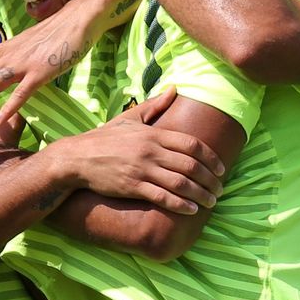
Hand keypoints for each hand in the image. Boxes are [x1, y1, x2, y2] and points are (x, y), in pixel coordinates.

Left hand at [0, 4, 93, 130]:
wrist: (80, 18)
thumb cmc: (59, 32)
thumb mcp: (30, 43)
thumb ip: (16, 56)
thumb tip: (9, 69)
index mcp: (5, 47)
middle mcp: (9, 54)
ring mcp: (24, 62)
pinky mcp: (41, 71)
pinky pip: (20, 91)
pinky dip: (7, 107)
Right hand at [43, 89, 223, 215]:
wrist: (77, 158)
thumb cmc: (105, 139)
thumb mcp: (129, 119)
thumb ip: (154, 106)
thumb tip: (174, 89)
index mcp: (153, 134)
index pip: (191, 144)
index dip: (211, 158)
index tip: (221, 168)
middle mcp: (151, 151)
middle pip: (190, 165)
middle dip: (210, 179)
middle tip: (220, 189)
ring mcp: (142, 170)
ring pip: (180, 183)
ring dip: (200, 194)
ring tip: (211, 201)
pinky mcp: (132, 187)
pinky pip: (162, 197)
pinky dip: (180, 204)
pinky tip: (191, 210)